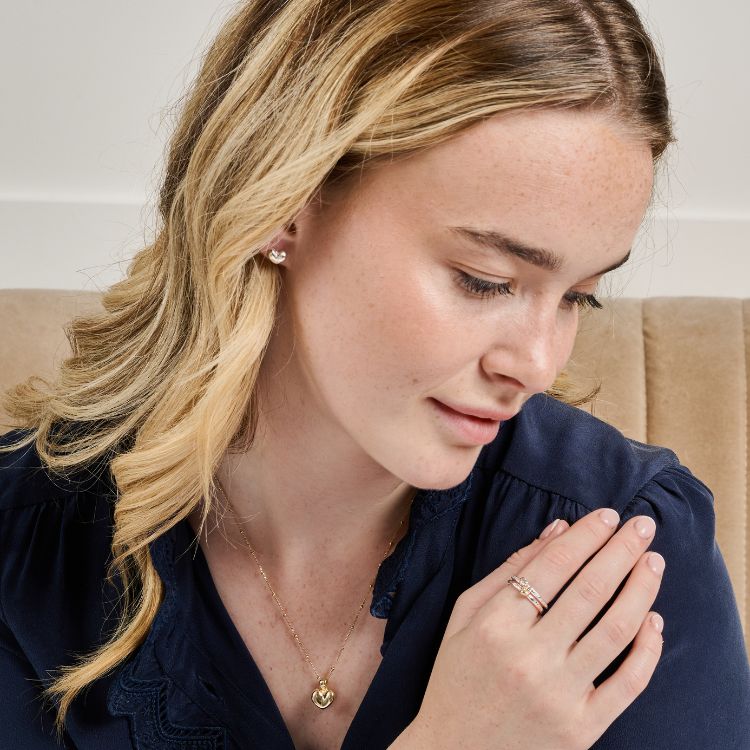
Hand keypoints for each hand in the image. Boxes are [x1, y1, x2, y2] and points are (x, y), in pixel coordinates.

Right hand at [399, 509, 664, 749]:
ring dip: (642, 589)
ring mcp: (559, 694)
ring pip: (616, 630)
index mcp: (495, 624)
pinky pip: (629, 683)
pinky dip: (648, 648)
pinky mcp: (581, 728)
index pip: (553, 565)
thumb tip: (557, 530)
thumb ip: (509, 569)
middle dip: (622, 549)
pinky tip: (654, 620)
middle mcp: (530, 656)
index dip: (586, 535)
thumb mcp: (465, 614)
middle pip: (590, 590)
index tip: (609, 515)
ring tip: (653, 562)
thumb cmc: (456, 675)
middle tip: (643, 525)